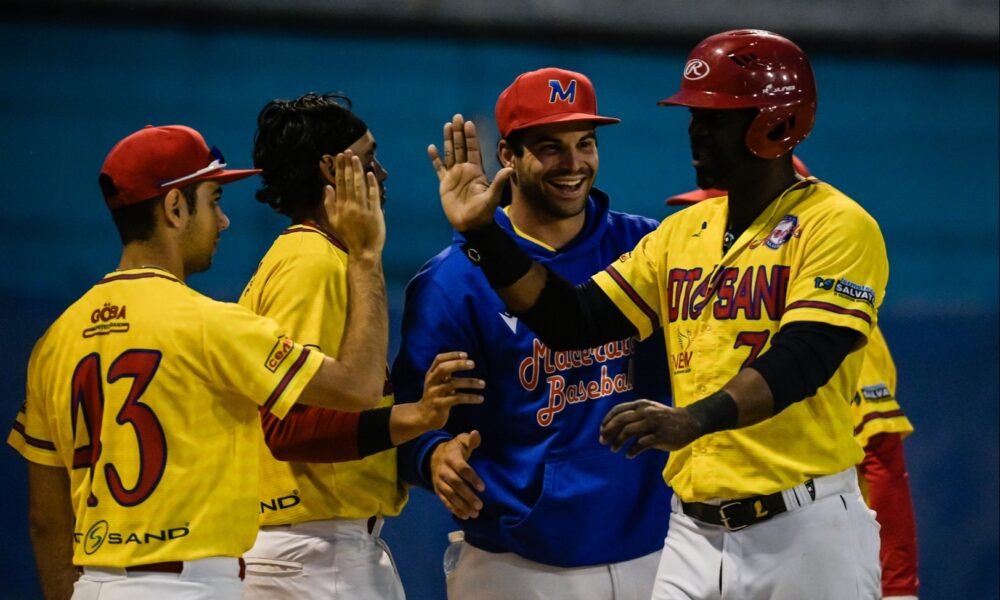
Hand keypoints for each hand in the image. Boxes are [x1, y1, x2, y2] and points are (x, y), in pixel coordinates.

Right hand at [324, 151, 384, 256]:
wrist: (363, 250)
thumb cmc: (347, 236)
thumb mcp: (333, 221)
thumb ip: (329, 204)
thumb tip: (327, 187)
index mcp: (341, 207)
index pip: (339, 183)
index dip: (339, 169)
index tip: (339, 157)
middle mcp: (351, 205)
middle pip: (349, 182)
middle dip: (348, 166)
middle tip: (347, 152)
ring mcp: (364, 208)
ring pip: (360, 186)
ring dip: (358, 171)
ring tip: (356, 159)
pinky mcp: (375, 212)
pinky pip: (373, 195)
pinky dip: (372, 184)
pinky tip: (370, 174)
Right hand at [417, 352, 485, 430]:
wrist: (424, 417)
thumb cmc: (436, 396)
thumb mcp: (438, 383)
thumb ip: (446, 373)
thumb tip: (464, 361)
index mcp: (431, 374)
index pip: (439, 360)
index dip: (451, 355)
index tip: (465, 355)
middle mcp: (431, 382)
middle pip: (443, 369)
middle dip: (458, 364)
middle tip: (473, 364)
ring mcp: (434, 393)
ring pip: (452, 384)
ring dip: (469, 382)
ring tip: (483, 384)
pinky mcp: (439, 405)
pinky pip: (456, 399)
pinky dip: (470, 398)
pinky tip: (480, 399)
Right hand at [428, 114, 512, 231]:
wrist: (470, 225)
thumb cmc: (483, 213)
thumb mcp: (492, 197)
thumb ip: (498, 182)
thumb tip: (509, 169)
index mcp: (476, 171)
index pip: (473, 149)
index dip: (471, 136)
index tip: (469, 123)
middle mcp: (465, 170)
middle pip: (460, 147)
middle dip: (458, 133)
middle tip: (456, 117)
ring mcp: (454, 176)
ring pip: (450, 154)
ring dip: (447, 140)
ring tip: (446, 125)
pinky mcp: (444, 184)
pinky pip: (439, 168)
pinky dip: (435, 159)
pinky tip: (432, 148)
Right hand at [430, 430, 484, 519]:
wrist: (434, 456)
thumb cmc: (454, 449)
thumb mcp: (461, 441)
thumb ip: (470, 440)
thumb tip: (475, 434)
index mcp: (451, 457)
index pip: (462, 469)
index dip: (472, 478)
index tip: (483, 488)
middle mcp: (443, 470)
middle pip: (455, 484)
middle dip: (467, 496)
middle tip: (480, 505)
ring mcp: (439, 481)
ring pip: (450, 495)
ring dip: (462, 505)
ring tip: (474, 513)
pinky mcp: (437, 490)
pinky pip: (445, 500)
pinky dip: (454, 509)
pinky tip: (464, 516)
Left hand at [599, 399, 699, 456]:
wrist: (689, 422)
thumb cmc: (665, 417)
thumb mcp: (649, 409)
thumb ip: (634, 415)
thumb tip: (613, 426)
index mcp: (641, 405)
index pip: (619, 410)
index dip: (608, 420)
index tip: (601, 429)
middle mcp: (646, 412)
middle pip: (621, 420)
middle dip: (609, 431)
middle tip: (602, 441)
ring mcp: (653, 424)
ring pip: (629, 431)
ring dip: (618, 441)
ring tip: (613, 449)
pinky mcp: (660, 436)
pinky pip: (641, 444)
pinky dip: (632, 450)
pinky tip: (629, 455)